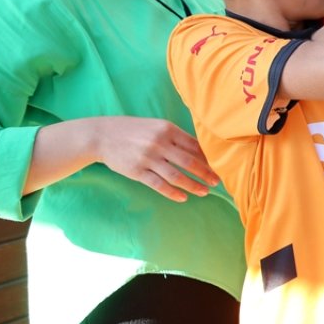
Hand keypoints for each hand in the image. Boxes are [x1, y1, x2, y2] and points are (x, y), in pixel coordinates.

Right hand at [92, 117, 219, 202]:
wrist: (102, 135)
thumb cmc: (135, 130)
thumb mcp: (157, 126)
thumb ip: (176, 137)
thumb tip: (201, 149)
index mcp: (168, 130)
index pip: (195, 146)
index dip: (209, 158)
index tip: (220, 166)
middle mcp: (160, 143)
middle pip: (189, 162)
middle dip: (206, 173)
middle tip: (217, 182)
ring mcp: (148, 158)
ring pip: (176, 176)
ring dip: (193, 185)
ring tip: (204, 192)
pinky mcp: (137, 171)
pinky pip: (159, 185)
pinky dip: (173, 192)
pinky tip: (183, 197)